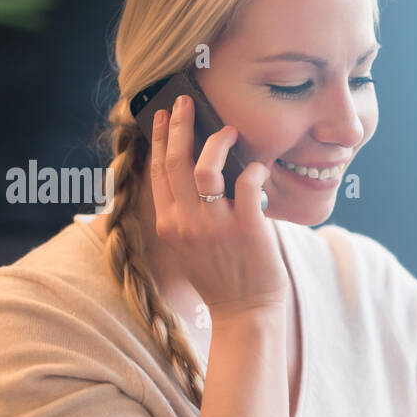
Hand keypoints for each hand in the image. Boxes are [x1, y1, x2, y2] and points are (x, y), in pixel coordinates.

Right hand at [149, 94, 289, 316]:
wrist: (245, 313)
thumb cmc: (222, 278)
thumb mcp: (189, 246)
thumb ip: (185, 214)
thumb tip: (194, 174)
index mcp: (169, 224)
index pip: (158, 170)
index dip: (160, 138)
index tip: (162, 114)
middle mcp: (186, 223)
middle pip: (176, 160)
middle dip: (179, 124)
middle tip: (187, 102)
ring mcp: (215, 226)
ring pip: (206, 167)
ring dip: (217, 141)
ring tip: (229, 130)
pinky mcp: (246, 229)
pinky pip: (246, 182)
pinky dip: (253, 169)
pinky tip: (258, 168)